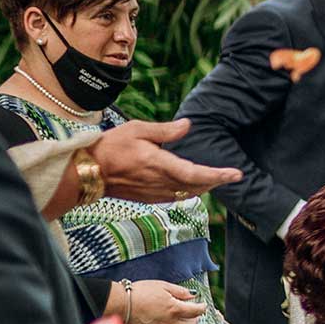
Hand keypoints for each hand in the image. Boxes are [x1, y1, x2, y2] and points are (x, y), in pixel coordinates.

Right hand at [89, 120, 242, 204]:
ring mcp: (154, 193)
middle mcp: (160, 182)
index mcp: (159, 164)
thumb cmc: (110, 147)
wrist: (87, 172)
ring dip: (204, 188)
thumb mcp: (137, 130)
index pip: (196, 173)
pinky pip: (176, 197)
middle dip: (216, 181)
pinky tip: (193, 185)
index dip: (218, 175)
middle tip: (231, 175)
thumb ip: (166, 130)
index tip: (236, 174)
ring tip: (217, 179)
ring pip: (188, 194)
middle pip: (197, 186)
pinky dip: (189, 192)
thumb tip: (188, 125)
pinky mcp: (149, 198)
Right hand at [129, 279, 207, 323]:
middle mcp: (169, 322)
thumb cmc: (140, 292)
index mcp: (174, 309)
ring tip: (182, 319)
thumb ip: (180, 292)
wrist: (119, 304)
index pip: (196, 311)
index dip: (202, 307)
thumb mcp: (162, 286)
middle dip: (195, 320)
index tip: (203, 304)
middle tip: (196, 314)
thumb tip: (192, 296)